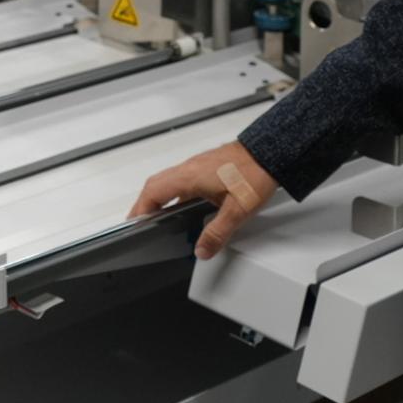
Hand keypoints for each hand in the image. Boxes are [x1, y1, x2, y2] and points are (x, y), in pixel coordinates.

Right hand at [130, 140, 278, 259]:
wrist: (270, 152)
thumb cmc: (254, 174)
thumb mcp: (237, 210)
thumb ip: (217, 233)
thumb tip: (202, 250)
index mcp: (189, 177)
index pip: (153, 192)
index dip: (140, 209)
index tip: (132, 224)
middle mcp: (189, 168)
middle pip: (154, 185)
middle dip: (143, 204)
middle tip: (138, 221)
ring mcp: (197, 165)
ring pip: (167, 180)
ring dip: (157, 197)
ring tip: (156, 215)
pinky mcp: (206, 166)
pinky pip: (180, 178)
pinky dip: (172, 192)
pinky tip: (182, 204)